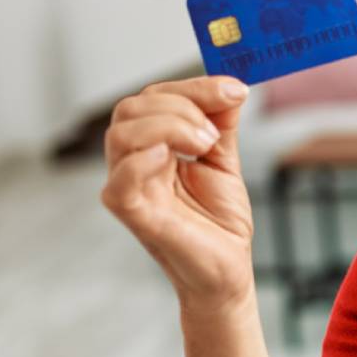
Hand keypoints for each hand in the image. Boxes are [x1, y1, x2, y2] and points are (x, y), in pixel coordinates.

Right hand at [99, 76, 257, 312]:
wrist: (228, 270)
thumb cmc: (219, 222)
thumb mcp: (223, 160)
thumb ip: (221, 123)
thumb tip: (229, 86)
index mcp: (151, 146)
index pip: (153, 98)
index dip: (192, 87)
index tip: (234, 90)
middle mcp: (131, 163)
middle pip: (131, 108)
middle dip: (180, 104)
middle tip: (215, 130)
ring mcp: (128, 187)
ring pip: (122, 134)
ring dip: (170, 126)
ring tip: (205, 145)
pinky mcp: (132, 213)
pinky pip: (121, 179)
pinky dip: (144, 159)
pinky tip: (173, 158)